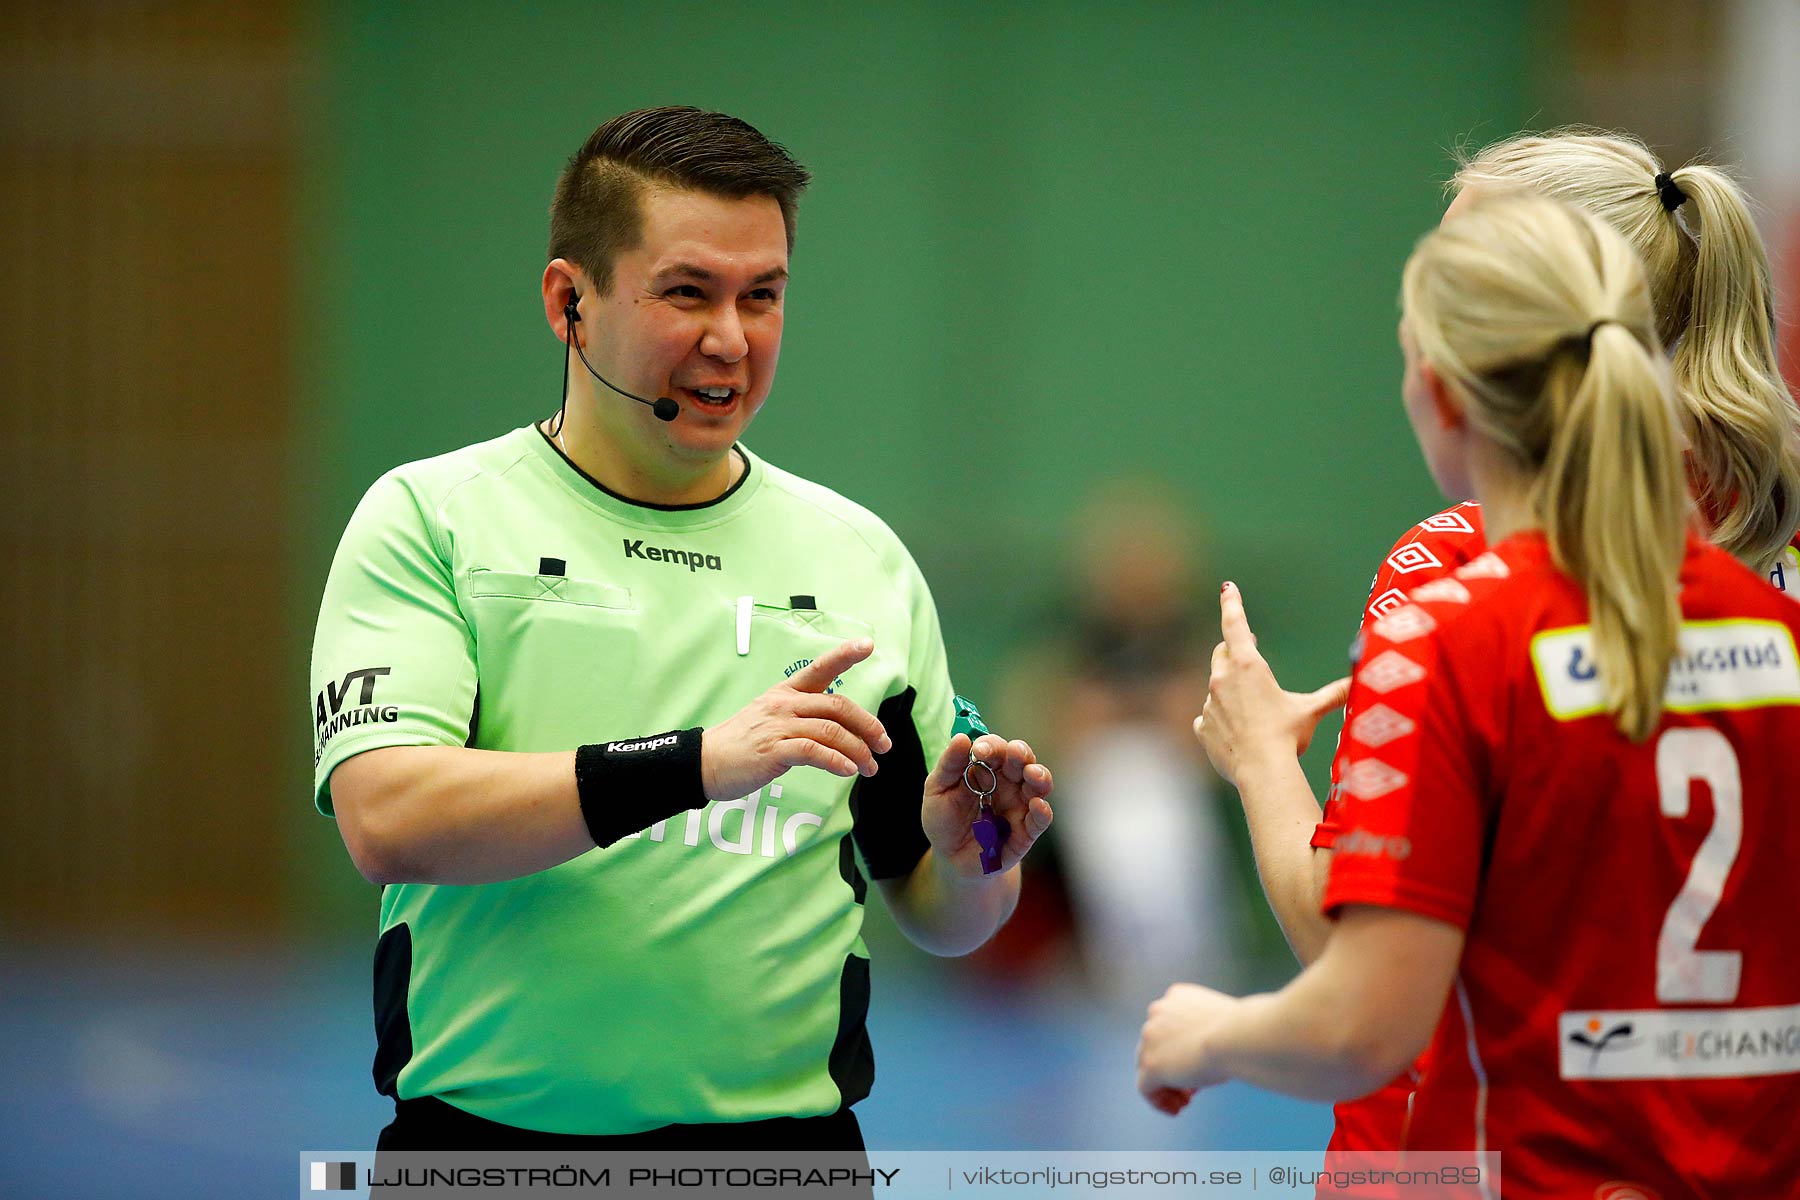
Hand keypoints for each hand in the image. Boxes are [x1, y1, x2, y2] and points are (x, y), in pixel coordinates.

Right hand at [702, 638, 891, 801]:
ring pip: (832, 731)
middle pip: (838, 706)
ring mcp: (779, 726)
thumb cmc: (741, 743)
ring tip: (870, 767)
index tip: (867, 645)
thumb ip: (802, 717)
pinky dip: (837, 761)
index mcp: (785, 693)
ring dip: (858, 751)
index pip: (820, 668)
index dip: (844, 655)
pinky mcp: (774, 750)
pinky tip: (848, 771)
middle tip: (884, 745)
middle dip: (868, 725)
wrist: (706, 762)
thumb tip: (838, 730)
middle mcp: (784, 704)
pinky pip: (814, 752)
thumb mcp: (770, 718)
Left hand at [921, 733, 1052, 878]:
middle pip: (1022, 760)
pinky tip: (1037, 805)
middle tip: (1014, 753)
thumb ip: (949, 765)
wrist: (950, 859)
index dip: (991, 745)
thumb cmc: (944, 820)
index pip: (995, 748)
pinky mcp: (1025, 832)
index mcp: (986, 767)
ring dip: (1039, 777)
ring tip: (1032, 775)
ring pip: (1038, 785)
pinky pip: (1039, 820)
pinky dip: (1042, 812)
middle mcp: (1007, 782)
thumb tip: (961, 738)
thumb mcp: (937, 790)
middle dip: (1020, 753)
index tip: (980, 750)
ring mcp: (1019, 805)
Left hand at [1136, 982, 1235, 1109]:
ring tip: (1183, 1103)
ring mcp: (1150, 1037)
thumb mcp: (1223, 1024)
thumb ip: (1206, 1033)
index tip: (1196, 1066)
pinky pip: (1145, 1088)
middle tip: (1190, 1090)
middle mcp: (1158, 1011)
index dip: (1180, 1050)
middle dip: (1172, 1069)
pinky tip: (1175, 1110)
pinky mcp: (1151, 1064)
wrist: (1238, 1036)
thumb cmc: (1243, 1031)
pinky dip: (1158, 1100)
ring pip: (1148, 1066)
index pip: (1169, 1026)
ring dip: (1166, 1086)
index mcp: (1177, 996)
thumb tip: (1201, 1059)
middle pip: (1156, 1046)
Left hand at [1195, 582, 1348, 785]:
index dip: (1231, 603)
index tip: (1227, 587)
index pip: (1235, 624)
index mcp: (1248, 666)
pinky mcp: (1202, 727)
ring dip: (1229, 690)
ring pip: (1216, 688)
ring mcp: (1209, 704)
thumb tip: (1361, 681)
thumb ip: (1333, 695)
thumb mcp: (1311, 711)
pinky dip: (1219, 719)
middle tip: (1248, 646)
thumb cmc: (1287, 736)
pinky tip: (1233, 731)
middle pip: (1222, 654)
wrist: (1261, 771)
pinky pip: (1207, 717)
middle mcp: (1222, 679)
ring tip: (1251, 708)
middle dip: (1234, 648)